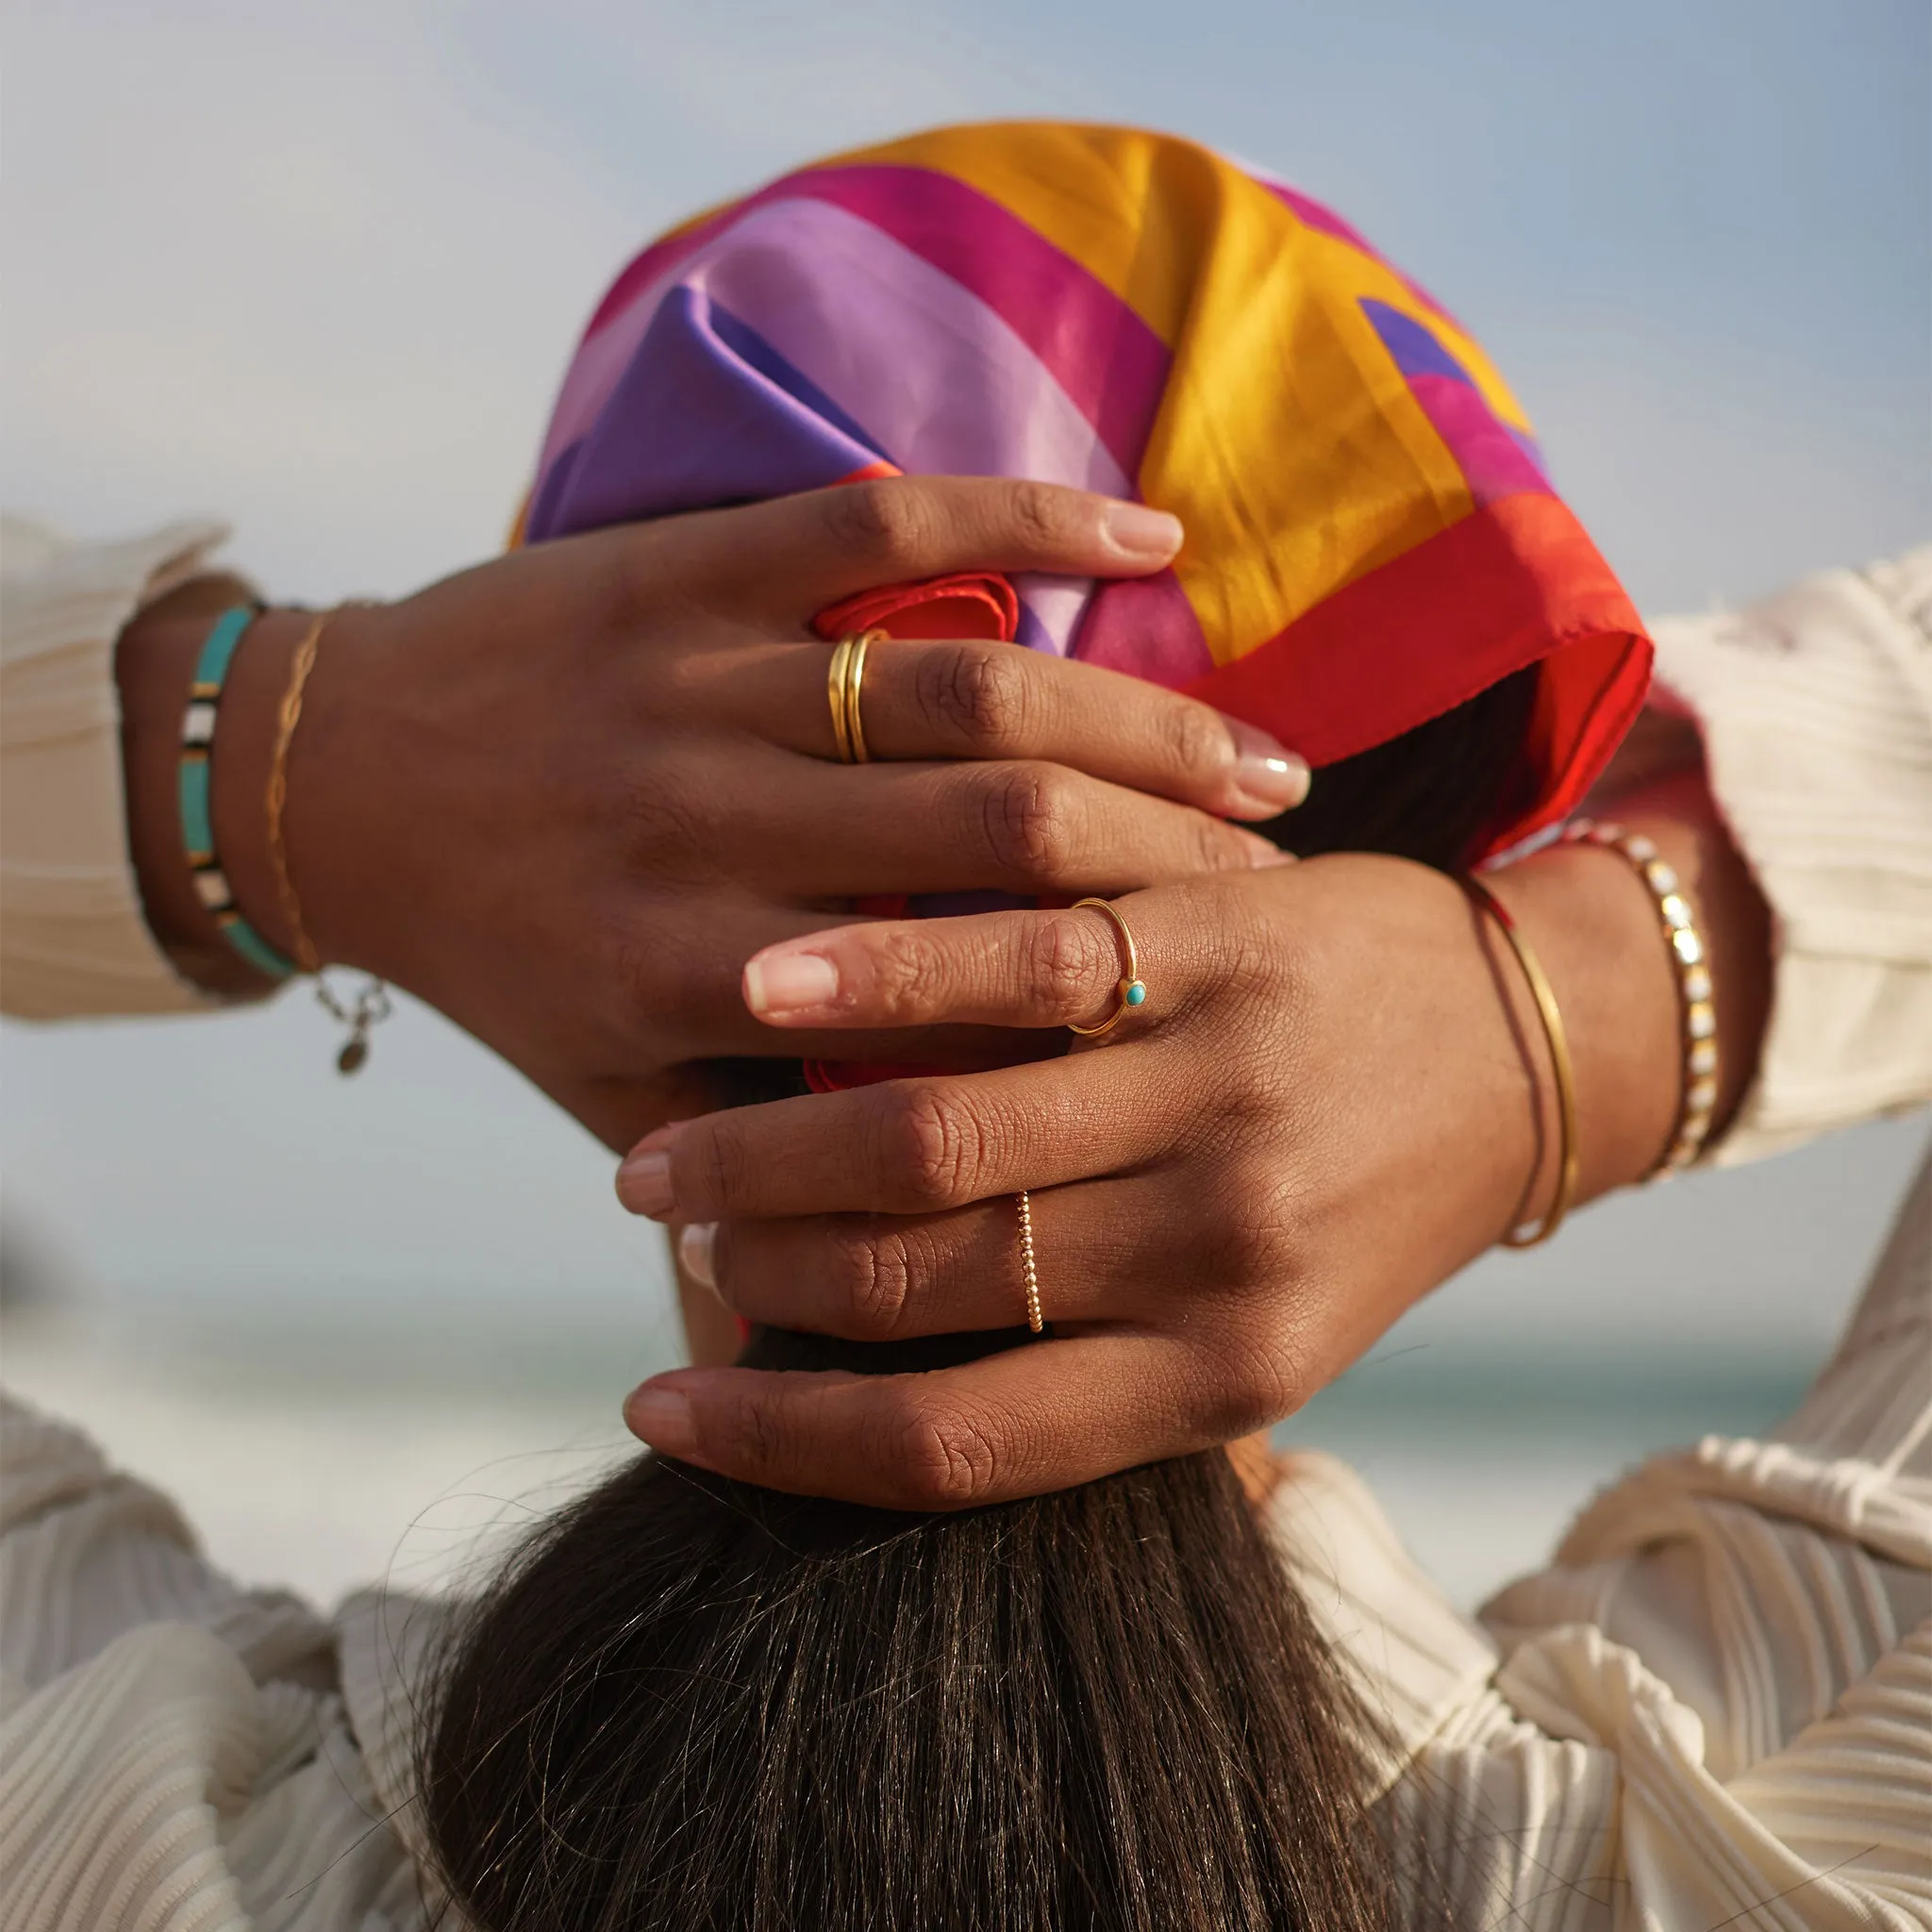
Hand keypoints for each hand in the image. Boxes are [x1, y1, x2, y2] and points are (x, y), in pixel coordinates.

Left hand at [117, 479, 1306, 1148]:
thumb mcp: (619, 1093)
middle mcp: (703, 835)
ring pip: (972, 695)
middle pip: (1001, 846)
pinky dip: (1026, 515)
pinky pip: (885, 521)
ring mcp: (695, 682)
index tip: (1231, 1039)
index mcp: (691, 987)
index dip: (1109, 1019)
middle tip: (1301, 890)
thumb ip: (768, 1159)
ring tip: (1271, 771)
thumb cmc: (503, 962)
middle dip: (1179, 865)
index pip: (955, 1013)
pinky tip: (1150, 539)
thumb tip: (921, 1260)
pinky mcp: (683, 561)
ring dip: (1148, 723)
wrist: (330, 779)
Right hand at [613, 781, 1769, 1506]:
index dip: (780, 1439)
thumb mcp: (1259, 1329)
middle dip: (754, 1260)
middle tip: (666, 1220)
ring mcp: (1223, 1099)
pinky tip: (765, 981)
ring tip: (672, 1141)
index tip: (659, 1408)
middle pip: (920, 1282)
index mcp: (1219, 1378)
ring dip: (771, 1142)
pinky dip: (873, 986)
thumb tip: (868, 1412)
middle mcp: (1219, 1255)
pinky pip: (1017, 972)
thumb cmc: (1360, 1203)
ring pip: (940, 1135)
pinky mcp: (1224, 956)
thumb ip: (1093, 1370)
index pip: (955, 1443)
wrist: (1528, 1047)